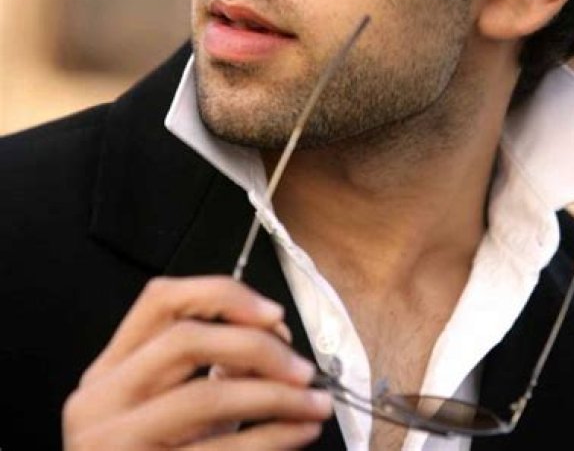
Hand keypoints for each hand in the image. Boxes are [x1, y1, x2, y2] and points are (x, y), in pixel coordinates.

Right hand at [62, 276, 332, 449]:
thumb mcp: (160, 409)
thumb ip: (201, 370)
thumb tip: (271, 338)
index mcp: (107, 371)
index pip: (160, 300)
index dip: (222, 295)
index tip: (274, 313)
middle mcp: (101, 400)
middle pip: (184, 340)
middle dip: (257, 347)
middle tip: (303, 368)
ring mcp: (115, 441)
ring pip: (206, 396)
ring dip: (276, 396)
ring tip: (315, 403)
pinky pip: (220, 449)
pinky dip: (272, 437)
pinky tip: (300, 432)